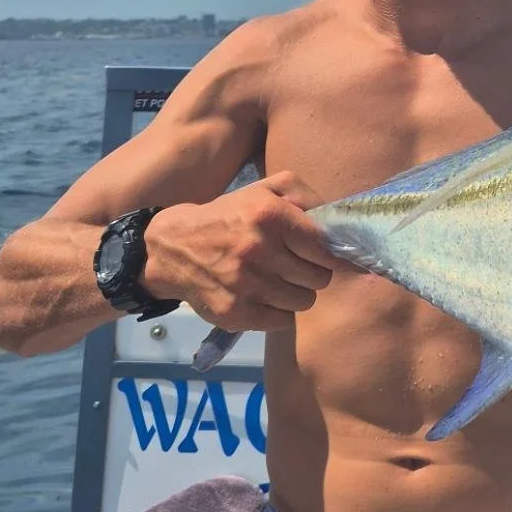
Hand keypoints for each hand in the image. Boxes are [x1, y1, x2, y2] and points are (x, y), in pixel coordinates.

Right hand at [142, 171, 351, 332]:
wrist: (172, 248)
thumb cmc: (229, 218)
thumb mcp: (263, 191)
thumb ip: (304, 196)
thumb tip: (339, 221)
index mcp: (269, 215)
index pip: (326, 246)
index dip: (334, 253)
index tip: (331, 257)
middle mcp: (259, 250)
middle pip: (320, 277)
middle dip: (312, 272)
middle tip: (295, 265)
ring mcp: (247, 284)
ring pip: (305, 301)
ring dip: (297, 292)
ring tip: (279, 280)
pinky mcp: (236, 313)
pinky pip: (284, 320)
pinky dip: (279, 311)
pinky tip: (264, 296)